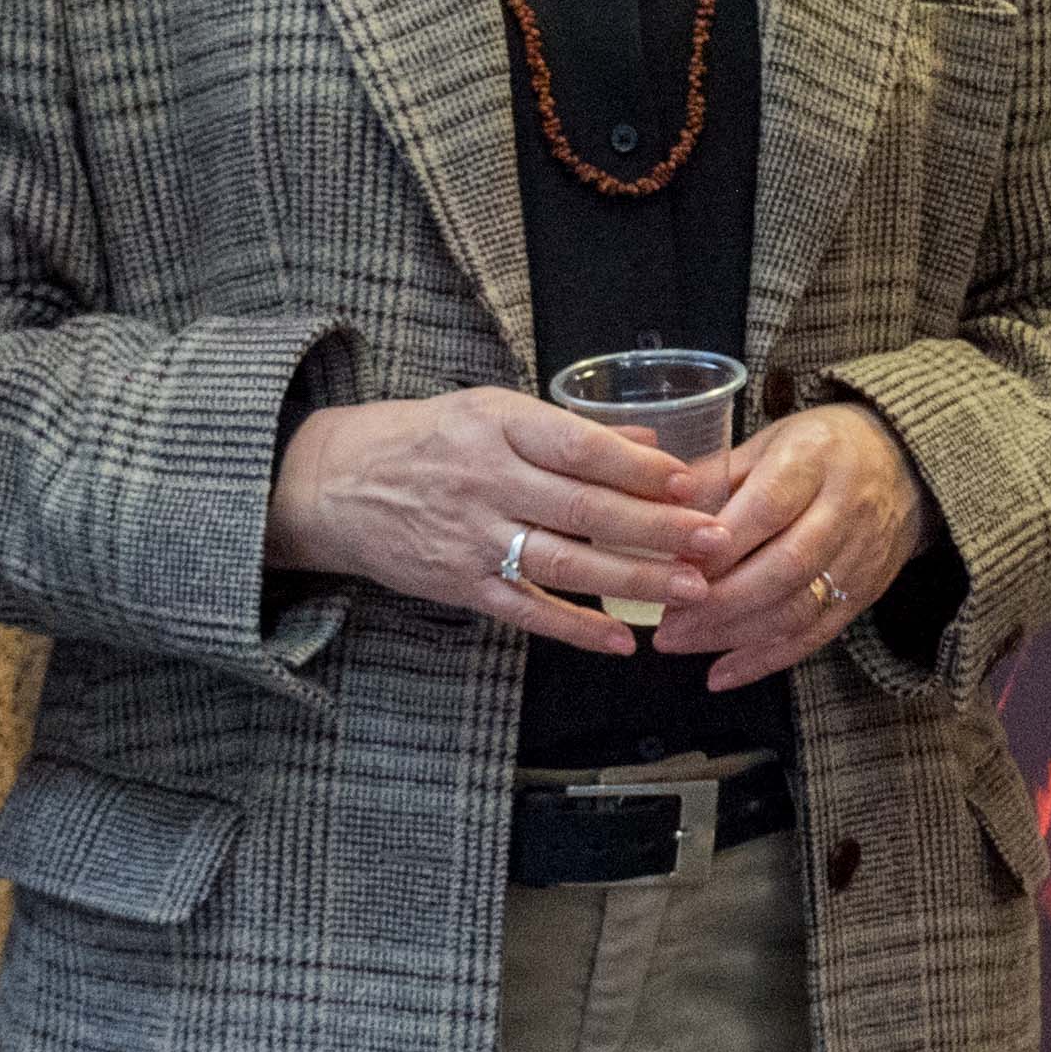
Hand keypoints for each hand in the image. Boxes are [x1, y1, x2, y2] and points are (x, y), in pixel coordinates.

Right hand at [260, 386, 705, 655]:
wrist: (334, 484)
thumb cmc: (427, 440)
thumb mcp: (491, 411)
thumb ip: (570, 431)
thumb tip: (652, 446)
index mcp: (498, 427)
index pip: (580, 449)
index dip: (639, 469)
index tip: (691, 483)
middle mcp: (487, 482)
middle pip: (585, 510)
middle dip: (658, 528)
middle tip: (716, 541)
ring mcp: (472, 538)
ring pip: (565, 563)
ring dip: (635, 580)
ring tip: (693, 588)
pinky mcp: (460, 584)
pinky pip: (526, 610)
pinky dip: (576, 628)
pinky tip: (622, 640)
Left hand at [649, 402, 930, 692]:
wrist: (904, 463)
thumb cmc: (819, 448)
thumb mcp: (769, 439)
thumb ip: (716, 476)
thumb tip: (656, 510)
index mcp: (816, 459)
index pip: (766, 508)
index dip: (720, 545)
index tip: (672, 567)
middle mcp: (845, 509)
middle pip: (785, 566)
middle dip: (719, 602)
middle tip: (666, 622)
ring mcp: (860, 556)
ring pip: (798, 609)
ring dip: (733, 635)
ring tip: (680, 642)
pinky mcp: (865, 593)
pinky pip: (815, 636)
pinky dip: (766, 660)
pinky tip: (721, 673)